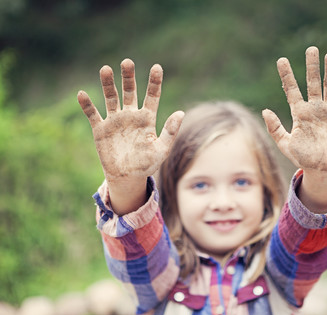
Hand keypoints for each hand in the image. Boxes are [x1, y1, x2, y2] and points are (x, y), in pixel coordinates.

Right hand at [77, 59, 183, 183]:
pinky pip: (93, 114)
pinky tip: (82, 94)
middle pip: (130, 91)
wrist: (127, 177)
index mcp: (147, 118)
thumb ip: (170, 131)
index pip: (152, 95)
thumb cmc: (147, 163)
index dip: (154, 82)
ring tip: (106, 69)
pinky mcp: (101, 129)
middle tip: (127, 62)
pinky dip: (87, 105)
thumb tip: (181, 113)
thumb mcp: (161, 149)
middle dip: (129, 77)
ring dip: (108, 84)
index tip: (157, 67)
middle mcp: (131, 115)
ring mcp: (115, 120)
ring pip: (111, 97)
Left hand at [263, 47, 326, 174]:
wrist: (323, 170)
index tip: (281, 60)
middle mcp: (315, 109)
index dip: (287, 75)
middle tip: (311, 49)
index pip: (291, 90)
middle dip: (311, 66)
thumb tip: (264, 110)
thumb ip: (274, 128)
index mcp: (299, 113)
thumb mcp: (285, 144)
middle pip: (313, 83)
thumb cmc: (303, 158)